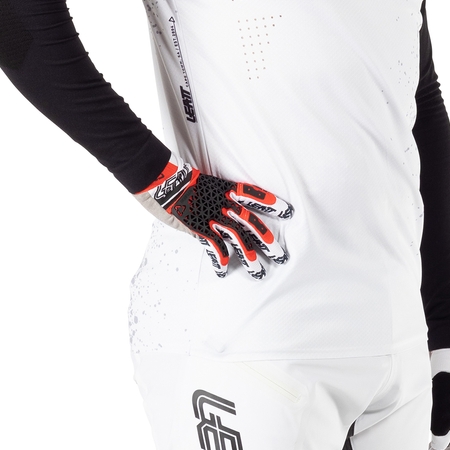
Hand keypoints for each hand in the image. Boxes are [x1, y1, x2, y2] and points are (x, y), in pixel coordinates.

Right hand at [134, 153, 292, 278]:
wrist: (161, 179)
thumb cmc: (179, 177)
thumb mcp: (204, 182)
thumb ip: (216, 196)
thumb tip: (225, 207)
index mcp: (226, 190)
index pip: (254, 195)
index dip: (271, 203)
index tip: (288, 211)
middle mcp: (224, 204)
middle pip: (252, 224)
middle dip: (268, 241)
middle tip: (281, 256)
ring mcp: (212, 217)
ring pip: (238, 240)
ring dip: (249, 258)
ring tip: (259, 272)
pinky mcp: (199, 228)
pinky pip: (214, 247)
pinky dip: (220, 260)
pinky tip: (224, 271)